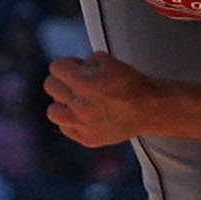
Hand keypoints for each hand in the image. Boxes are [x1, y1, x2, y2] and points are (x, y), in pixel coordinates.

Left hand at [43, 53, 157, 146]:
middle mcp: (80, 106)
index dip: (67, 64)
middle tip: (78, 81)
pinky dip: (71, 121)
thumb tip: (75, 67)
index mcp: (84, 83)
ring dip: (62, 103)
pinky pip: (65, 128)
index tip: (78, 67)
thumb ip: (86, 61)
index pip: (55, 68)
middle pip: (50, 86)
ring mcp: (82, 125)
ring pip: (52, 112)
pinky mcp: (87, 139)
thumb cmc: (131, 84)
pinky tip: (84, 115)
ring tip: (77, 100)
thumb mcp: (109, 60)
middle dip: (62, 80)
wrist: (150, 109)